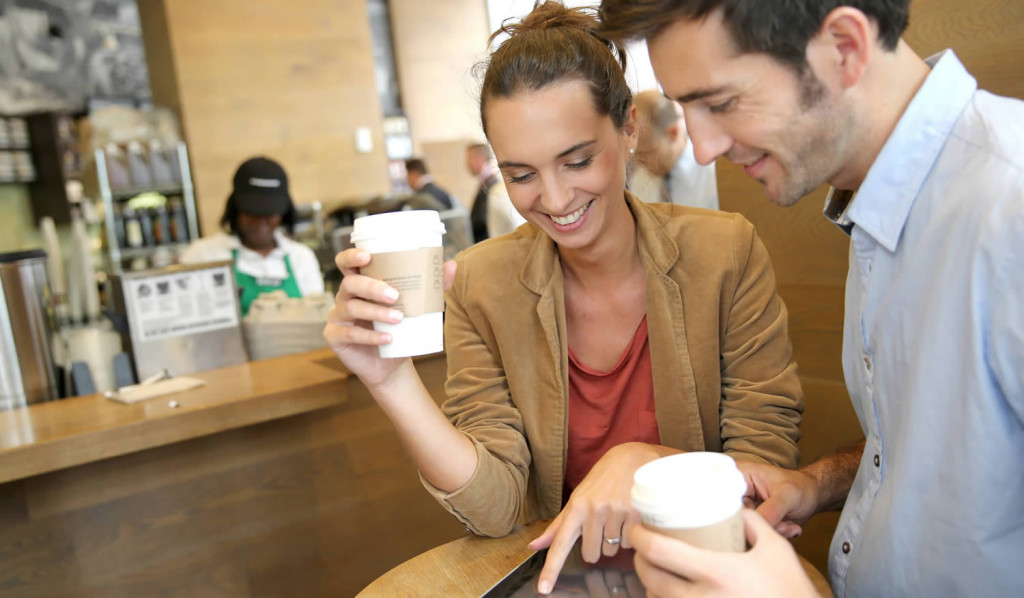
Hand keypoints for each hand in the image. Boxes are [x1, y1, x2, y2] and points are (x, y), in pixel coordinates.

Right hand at [323, 248, 456, 388]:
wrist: (391, 364)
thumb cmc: (401, 329)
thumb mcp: (417, 307)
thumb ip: (433, 287)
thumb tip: (451, 265)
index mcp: (360, 282)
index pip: (346, 263)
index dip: (351, 256)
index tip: (367, 256)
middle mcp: (345, 296)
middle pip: (350, 283)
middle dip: (371, 287)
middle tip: (395, 295)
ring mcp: (338, 316)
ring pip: (351, 307)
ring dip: (375, 312)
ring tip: (398, 318)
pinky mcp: (335, 337)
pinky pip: (351, 333)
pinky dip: (370, 336)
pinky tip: (388, 338)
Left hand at [529, 443, 675, 593]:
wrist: (633, 458)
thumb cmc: (602, 481)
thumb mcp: (578, 499)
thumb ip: (558, 526)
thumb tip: (533, 546)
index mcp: (576, 507)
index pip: (561, 544)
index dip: (551, 569)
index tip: (543, 590)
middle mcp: (594, 510)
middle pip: (592, 555)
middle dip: (598, 544)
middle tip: (603, 523)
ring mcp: (615, 512)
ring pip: (612, 550)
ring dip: (616, 539)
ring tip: (618, 515)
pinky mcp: (636, 514)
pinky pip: (630, 543)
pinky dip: (630, 535)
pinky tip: (630, 516)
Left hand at [627, 509, 818, 597]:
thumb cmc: (790, 588)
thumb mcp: (776, 547)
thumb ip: (752, 521)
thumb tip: (730, 504)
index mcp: (716, 573)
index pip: (659, 552)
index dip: (639, 537)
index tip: (637, 528)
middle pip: (650, 579)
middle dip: (639, 562)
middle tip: (642, 549)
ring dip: (650, 587)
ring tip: (655, 571)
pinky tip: (667, 595)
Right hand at [735, 461, 819, 537]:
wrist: (812, 496)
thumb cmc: (801, 487)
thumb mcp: (788, 495)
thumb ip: (771, 510)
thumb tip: (755, 524)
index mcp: (740, 475)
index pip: (725, 497)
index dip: (737, 513)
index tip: (758, 523)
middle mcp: (737, 492)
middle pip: (734, 516)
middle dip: (762, 526)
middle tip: (783, 526)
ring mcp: (744, 508)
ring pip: (746, 529)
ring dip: (770, 532)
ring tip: (788, 525)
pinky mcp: (752, 521)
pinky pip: (755, 534)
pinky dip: (773, 535)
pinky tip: (789, 528)